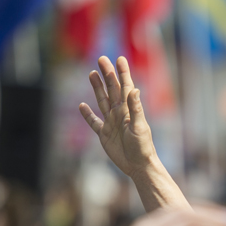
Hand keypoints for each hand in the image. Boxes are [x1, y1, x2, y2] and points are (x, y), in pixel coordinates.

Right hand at [79, 56, 157, 179]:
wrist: (138, 166)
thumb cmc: (143, 147)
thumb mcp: (139, 127)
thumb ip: (136, 108)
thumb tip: (134, 89)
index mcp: (129, 110)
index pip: (126, 87)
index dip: (123, 73)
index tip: (120, 58)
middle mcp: (120, 113)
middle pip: (112, 90)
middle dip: (107, 74)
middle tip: (102, 58)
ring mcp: (111, 123)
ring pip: (102, 101)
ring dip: (97, 88)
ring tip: (92, 73)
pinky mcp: (104, 135)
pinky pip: (94, 122)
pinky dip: (88, 115)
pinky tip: (82, 105)